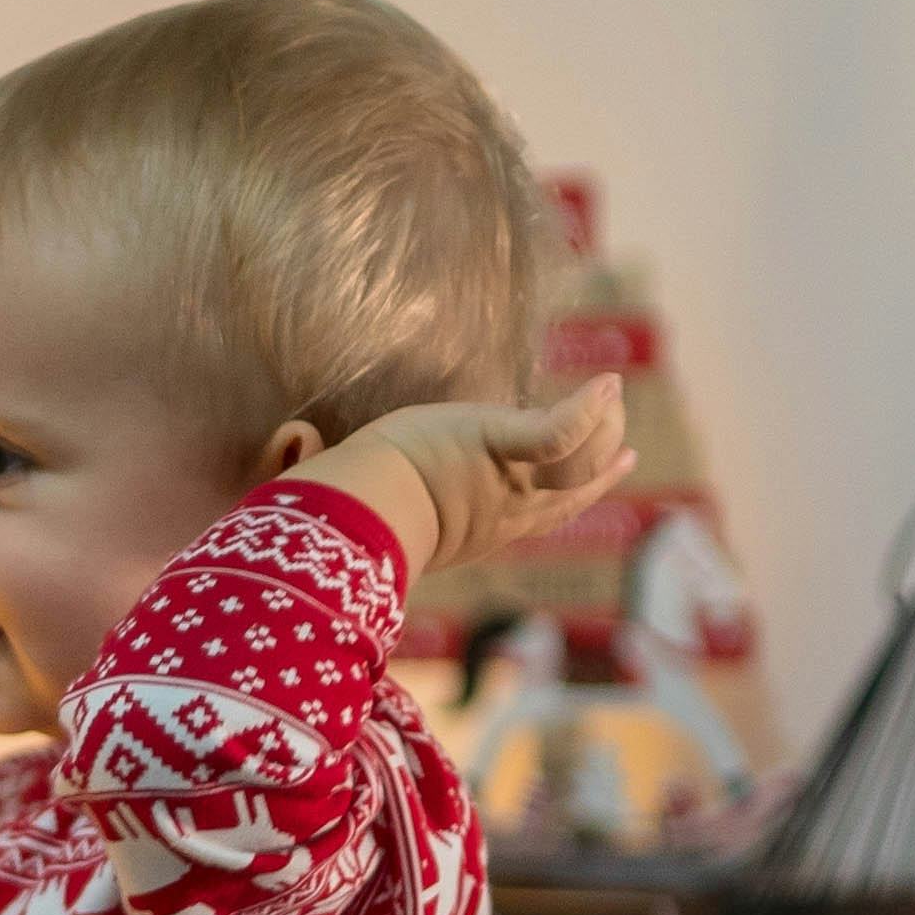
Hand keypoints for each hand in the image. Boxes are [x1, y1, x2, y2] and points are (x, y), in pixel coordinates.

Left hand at [314, 378, 633, 577]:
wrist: (351, 515)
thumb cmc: (346, 514)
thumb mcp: (373, 504)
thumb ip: (352, 468)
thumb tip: (290, 440)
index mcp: (485, 531)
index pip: (547, 513)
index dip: (583, 494)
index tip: (615, 470)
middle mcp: (508, 513)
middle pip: (576, 488)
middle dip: (604, 462)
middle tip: (624, 438)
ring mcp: (507, 481)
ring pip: (579, 458)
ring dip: (602, 425)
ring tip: (612, 395)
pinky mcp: (497, 445)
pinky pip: (556, 431)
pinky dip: (586, 409)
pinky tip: (610, 383)